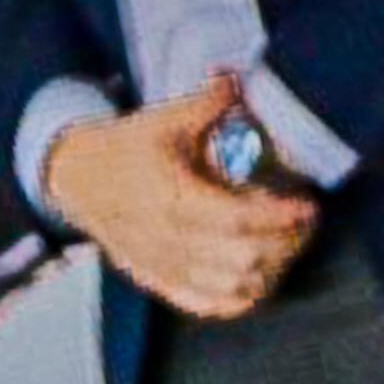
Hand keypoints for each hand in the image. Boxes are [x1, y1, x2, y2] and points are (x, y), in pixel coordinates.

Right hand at [47, 82, 318, 320]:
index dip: (278, 217)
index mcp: (170, 197)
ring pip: (229, 288)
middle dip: (284, 243)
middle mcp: (166, 239)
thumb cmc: (128, 147)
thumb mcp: (165, 118)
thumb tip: (240, 78)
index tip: (308, 206)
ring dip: (269, 270)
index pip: (235, 219)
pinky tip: (260, 275)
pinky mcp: (158, 281)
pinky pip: (206, 305)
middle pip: (240, 258)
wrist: (76, 178)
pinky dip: (240, 298)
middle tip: (306, 222)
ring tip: (288, 244)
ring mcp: (161, 266)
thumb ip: (208, 101)